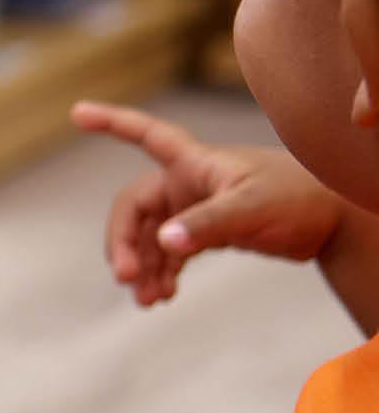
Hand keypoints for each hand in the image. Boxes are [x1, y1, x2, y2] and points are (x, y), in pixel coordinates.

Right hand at [73, 101, 345, 305]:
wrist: (335, 223)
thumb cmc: (298, 199)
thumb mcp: (251, 208)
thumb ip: (207, 225)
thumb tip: (165, 244)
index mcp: (194, 163)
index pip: (145, 134)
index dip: (111, 122)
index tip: (77, 112)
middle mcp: (188, 183)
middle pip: (136, 209)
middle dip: (125, 243)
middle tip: (126, 277)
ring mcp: (196, 208)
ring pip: (151, 237)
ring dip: (143, 266)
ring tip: (146, 300)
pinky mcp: (208, 232)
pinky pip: (171, 252)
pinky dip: (163, 273)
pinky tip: (163, 295)